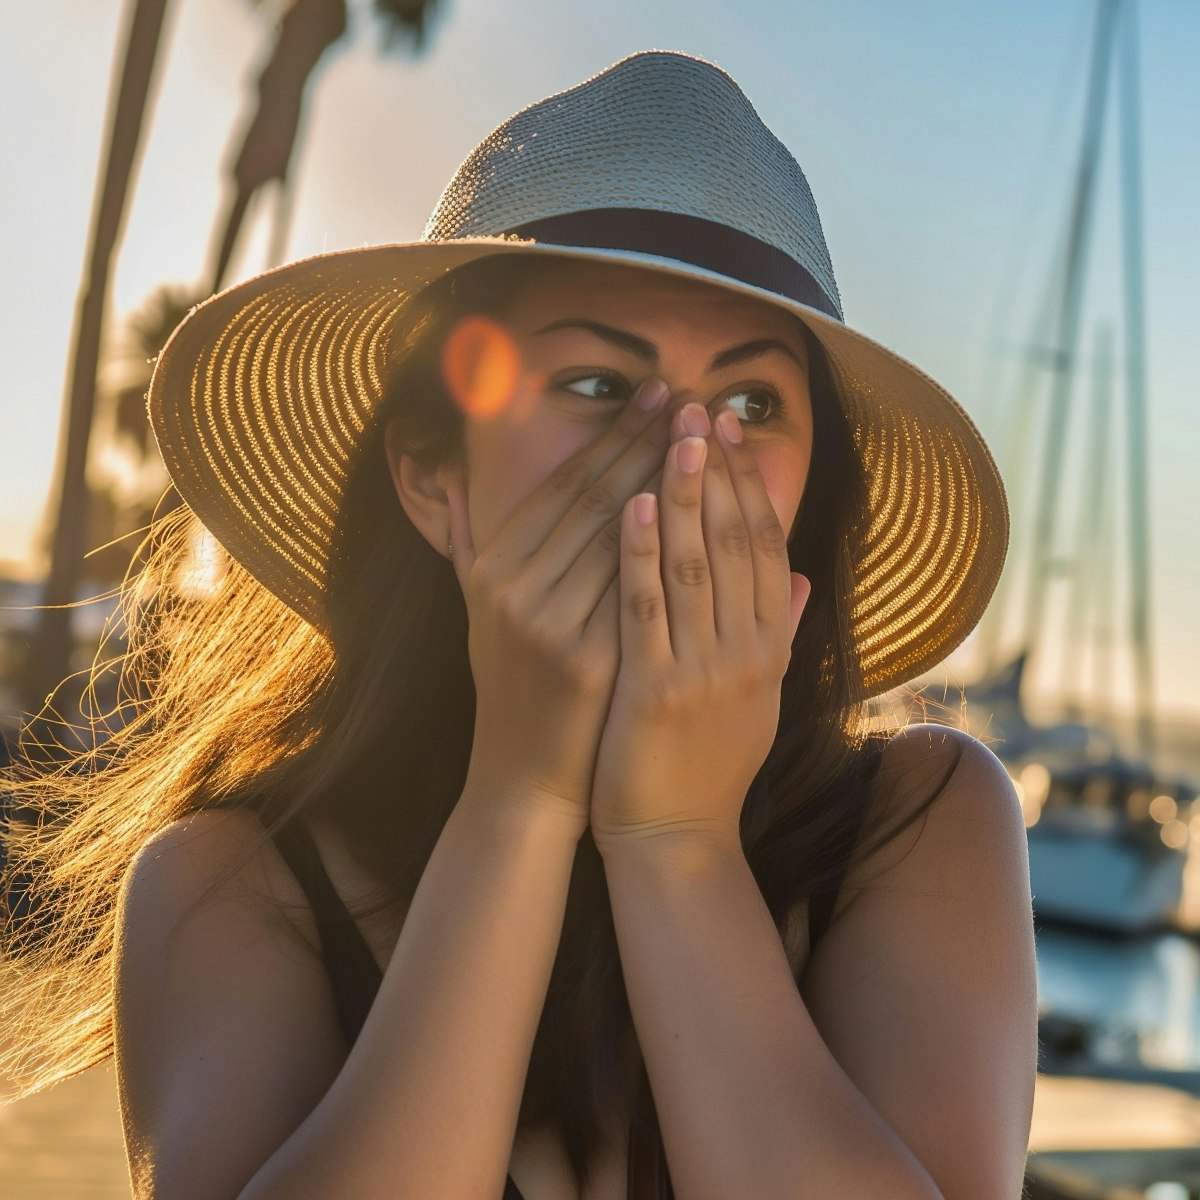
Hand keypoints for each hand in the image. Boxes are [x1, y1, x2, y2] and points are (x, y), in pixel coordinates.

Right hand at [444, 378, 681, 832]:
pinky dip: (675, 552)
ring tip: (710, 443)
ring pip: (626, 539)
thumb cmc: (508, 685)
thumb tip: (450, 474)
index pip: (565, 486)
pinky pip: (642, 591)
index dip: (614, 437)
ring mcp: (552, 626)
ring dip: (673, 486)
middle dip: (650, 444)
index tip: (653, 398)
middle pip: (599, 501)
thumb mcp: (475, 610)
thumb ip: (466, 540)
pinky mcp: (590, 662)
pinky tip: (712, 519)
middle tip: (692, 400)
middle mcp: (516, 591)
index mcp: (493, 570)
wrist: (523, 775)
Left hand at [589, 399, 810, 851]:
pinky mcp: (655, 692)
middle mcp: (747, 653)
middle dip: (720, 471)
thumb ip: (783, 634)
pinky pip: (649, 609)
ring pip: (700, 564)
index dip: (750, 485)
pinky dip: (644, 553)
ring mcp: (704, 672)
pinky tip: (637, 503)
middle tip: (702, 409)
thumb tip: (809, 578)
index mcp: (770, 648)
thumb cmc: (707, 763)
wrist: (676, 838)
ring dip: (688, 494)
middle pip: (739, 543)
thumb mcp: (760, 699)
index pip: (766, 548)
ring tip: (674, 433)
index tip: (730, 432)